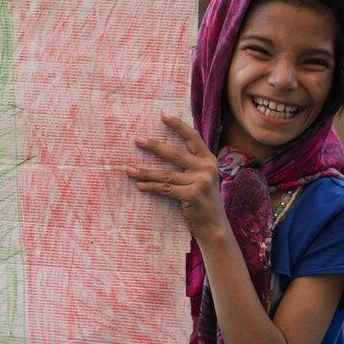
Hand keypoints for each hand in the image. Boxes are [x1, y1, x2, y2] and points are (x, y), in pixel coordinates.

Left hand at [127, 113, 227, 238]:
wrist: (215, 227)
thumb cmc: (204, 202)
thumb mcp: (203, 179)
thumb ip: (191, 165)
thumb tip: (165, 150)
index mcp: (209, 161)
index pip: (193, 137)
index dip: (178, 125)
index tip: (163, 116)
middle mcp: (207, 168)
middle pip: (175, 153)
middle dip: (154, 146)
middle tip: (137, 140)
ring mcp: (200, 182)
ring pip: (166, 174)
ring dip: (145, 171)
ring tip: (129, 169)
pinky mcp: (192, 195)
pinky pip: (165, 189)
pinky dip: (151, 187)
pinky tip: (139, 185)